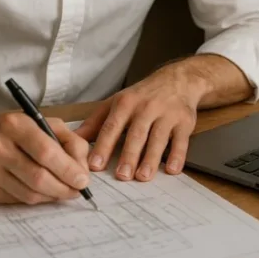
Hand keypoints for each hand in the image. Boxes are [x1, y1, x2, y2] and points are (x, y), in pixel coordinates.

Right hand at [0, 112, 90, 204]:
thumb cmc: (12, 129)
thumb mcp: (41, 122)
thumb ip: (68, 140)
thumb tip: (82, 169)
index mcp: (14, 124)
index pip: (46, 152)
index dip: (68, 169)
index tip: (83, 180)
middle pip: (38, 177)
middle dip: (64, 188)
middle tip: (77, 191)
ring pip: (28, 194)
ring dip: (51, 196)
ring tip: (62, 191)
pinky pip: (16, 201)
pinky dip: (35, 199)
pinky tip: (41, 191)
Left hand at [74, 63, 205, 182]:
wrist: (177, 81)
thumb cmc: (141, 96)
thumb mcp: (116, 103)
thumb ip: (95, 123)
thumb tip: (73, 139)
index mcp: (125, 103)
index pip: (112, 126)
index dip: (103, 146)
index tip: (95, 165)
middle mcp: (146, 107)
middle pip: (136, 134)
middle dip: (128, 155)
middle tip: (122, 176)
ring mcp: (167, 114)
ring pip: (158, 138)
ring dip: (150, 159)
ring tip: (143, 177)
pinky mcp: (184, 122)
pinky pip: (181, 141)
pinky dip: (177, 156)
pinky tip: (171, 170)